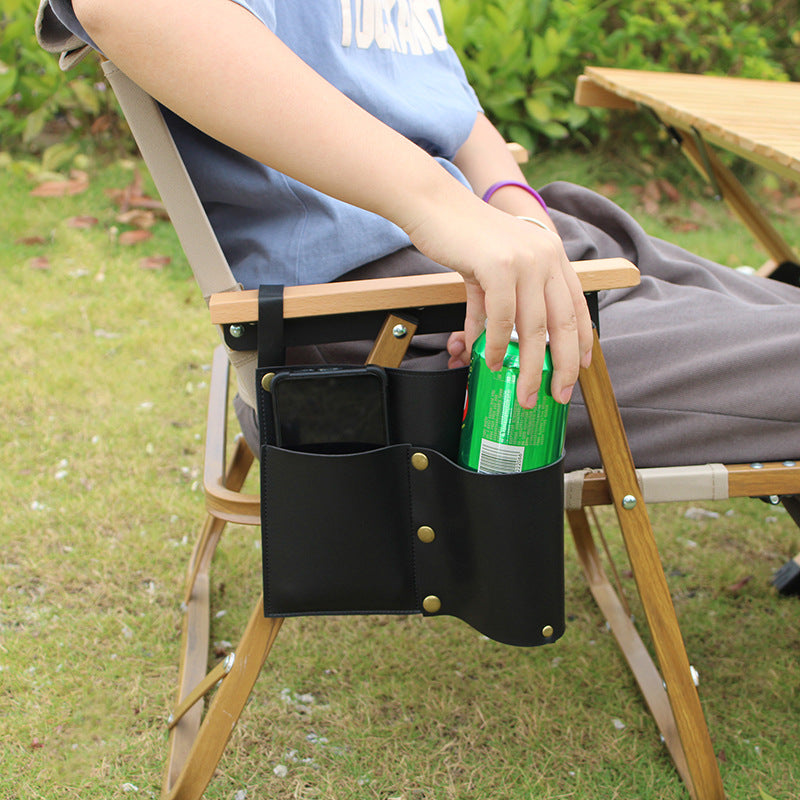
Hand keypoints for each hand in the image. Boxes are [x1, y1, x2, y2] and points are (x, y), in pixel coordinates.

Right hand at [404, 193, 592, 407]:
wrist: (433, 204)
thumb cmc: (460, 236)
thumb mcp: (488, 271)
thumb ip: (493, 307)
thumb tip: (487, 346)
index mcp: (550, 254)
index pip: (577, 305)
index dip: (582, 341)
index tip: (580, 369)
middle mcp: (546, 256)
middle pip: (564, 323)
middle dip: (564, 366)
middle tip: (558, 394)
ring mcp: (525, 260)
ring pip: (536, 328)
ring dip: (530, 368)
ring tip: (524, 393)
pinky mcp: (500, 266)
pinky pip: (503, 319)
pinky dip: (498, 346)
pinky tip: (492, 362)